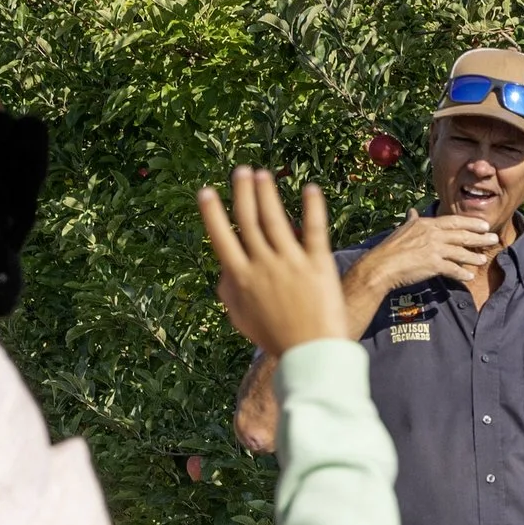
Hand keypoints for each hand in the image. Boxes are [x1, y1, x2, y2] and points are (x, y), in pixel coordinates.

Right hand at [198, 169, 349, 355]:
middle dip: (242, 192)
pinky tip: (310, 188)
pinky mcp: (318, 264)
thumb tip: (223, 269)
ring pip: (275, 219)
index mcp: (241, 278)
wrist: (311, 354)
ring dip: (267, 193)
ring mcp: (290, 263)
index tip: (205, 192)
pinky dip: (312, 207)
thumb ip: (228, 292)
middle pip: (248, 220)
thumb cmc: (275, 338)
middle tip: (241, 170)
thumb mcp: (241, 320)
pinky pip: (314, 229)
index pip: (222, 238)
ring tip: (263, 174)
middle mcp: (262, 265)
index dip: (212, 213)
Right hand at [349, 209, 498, 294]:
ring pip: (460, 252)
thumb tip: (412, 211)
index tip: (483, 225)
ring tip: (483, 259)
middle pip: (462, 235)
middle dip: (480, 237)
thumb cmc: (390, 249)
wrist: (381, 266)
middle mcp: (432, 234)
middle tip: (494, 238)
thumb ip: (411, 220)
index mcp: (427, 224)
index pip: (454, 221)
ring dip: (474, 256)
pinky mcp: (433, 264)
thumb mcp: (402, 230)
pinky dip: (462, 273)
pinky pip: (453, 269)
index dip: (471, 223)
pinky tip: (470, 276)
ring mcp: (434, 249)